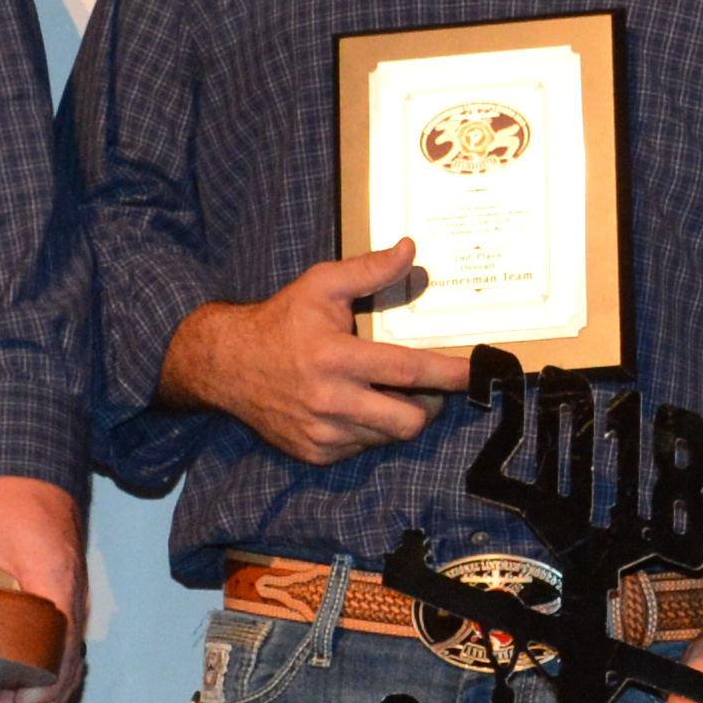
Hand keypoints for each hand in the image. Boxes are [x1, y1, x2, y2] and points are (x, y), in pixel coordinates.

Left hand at [0, 471, 93, 702]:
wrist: (33, 471)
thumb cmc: (7, 496)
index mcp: (53, 577)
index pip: (60, 640)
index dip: (46, 678)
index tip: (19, 701)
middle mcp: (70, 593)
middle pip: (70, 660)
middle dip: (47, 695)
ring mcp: (70, 598)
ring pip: (72, 657)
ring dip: (52, 689)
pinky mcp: (62, 599)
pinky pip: (65, 645)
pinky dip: (53, 673)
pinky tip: (27, 690)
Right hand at [160, 245, 474, 464]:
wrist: (225, 365)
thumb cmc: (279, 321)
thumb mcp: (321, 285)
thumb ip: (369, 270)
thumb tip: (411, 250)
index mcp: (336, 358)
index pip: (408, 370)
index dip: (448, 373)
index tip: (477, 372)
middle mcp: (330, 401)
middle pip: (408, 419)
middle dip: (429, 404)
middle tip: (429, 386)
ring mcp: (322, 433)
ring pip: (387, 436)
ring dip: (398, 416)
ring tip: (389, 391)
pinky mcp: (314, 452)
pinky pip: (362, 448)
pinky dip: (369, 430)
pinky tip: (357, 406)